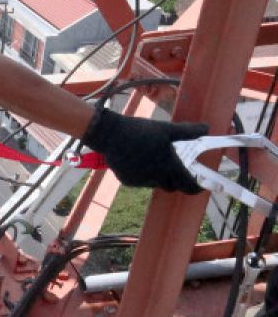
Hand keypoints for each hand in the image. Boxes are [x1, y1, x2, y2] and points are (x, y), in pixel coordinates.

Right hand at [81, 108, 207, 193]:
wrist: (108, 133)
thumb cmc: (139, 130)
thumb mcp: (165, 128)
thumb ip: (187, 132)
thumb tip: (207, 128)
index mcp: (168, 165)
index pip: (188, 185)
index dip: (196, 187)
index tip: (199, 185)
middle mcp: (156, 177)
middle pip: (172, 187)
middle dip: (176, 181)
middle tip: (175, 169)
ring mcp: (141, 181)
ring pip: (156, 184)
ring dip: (159, 177)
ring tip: (152, 161)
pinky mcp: (128, 181)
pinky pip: (141, 182)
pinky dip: (143, 175)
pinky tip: (136, 161)